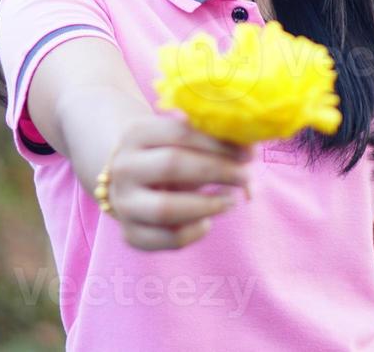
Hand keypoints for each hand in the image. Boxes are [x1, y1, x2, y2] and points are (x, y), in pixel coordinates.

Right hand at [100, 113, 254, 250]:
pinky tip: (208, 220)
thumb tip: (250, 148)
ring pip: (166, 209)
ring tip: (231, 200)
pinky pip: (168, 239)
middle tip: (246, 175)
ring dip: (207, 205)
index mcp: (136, 134)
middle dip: (217, 170)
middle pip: (172, 165)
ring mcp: (123, 204)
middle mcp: (123, 168)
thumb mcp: (183, 139)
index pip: (179, 133)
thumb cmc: (168, 152)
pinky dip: (195, 232)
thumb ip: (214, 140)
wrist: (129, 178)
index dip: (217, 144)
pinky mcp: (131, 234)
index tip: (247, 153)